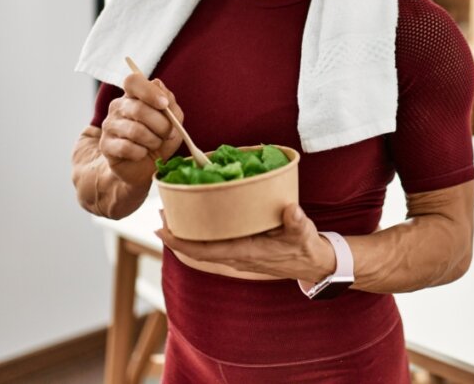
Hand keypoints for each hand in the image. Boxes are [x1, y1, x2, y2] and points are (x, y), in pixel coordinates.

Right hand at [99, 73, 183, 185]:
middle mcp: (118, 106)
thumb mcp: (174, 121)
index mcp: (134, 95)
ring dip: (153, 141)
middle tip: (166, 134)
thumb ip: (170, 103)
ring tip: (154, 145)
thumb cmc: (161, 139)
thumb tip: (158, 84)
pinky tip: (142, 153)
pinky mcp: (105, 145)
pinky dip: (141, 153)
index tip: (164, 105)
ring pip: (135, 130)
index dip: (149, 91)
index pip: (133, 81)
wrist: (148, 167)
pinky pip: (127, 148)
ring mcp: (109, 125)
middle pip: (138, 109)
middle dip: (161, 125)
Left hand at [155, 205, 336, 281]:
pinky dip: (199, 236)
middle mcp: (236, 257)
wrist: (312, 263)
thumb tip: (291, 210)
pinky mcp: (240, 251)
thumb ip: (296, 221)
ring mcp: (237, 256)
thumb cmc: (305, 247)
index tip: (162, 230)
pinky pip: (212, 246)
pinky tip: (196, 221)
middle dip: (176, 235)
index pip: (204, 251)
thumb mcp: (303, 232)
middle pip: (196, 250)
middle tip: (161, 213)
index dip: (180, 242)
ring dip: (185, 235)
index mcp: (245, 252)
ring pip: (202, 249)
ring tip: (172, 214)